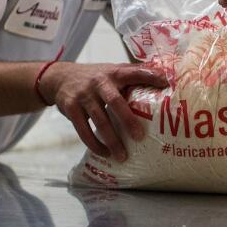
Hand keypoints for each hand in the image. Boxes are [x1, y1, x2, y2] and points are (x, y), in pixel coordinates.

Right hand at [41, 62, 166, 161]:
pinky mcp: (71, 107)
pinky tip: (104, 153)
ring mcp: (84, 95)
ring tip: (122, 156)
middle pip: (115, 102)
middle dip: (128, 120)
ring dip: (111, 140)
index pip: (134, 72)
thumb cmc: (96, 77)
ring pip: (99, 120)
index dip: (150, 76)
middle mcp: (99, 82)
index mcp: (114, 72)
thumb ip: (133, 75)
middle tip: (139, 137)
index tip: (166, 83)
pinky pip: (83, 130)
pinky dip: (94, 143)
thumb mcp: (112, 70)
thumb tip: (165, 77)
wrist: (60, 77)